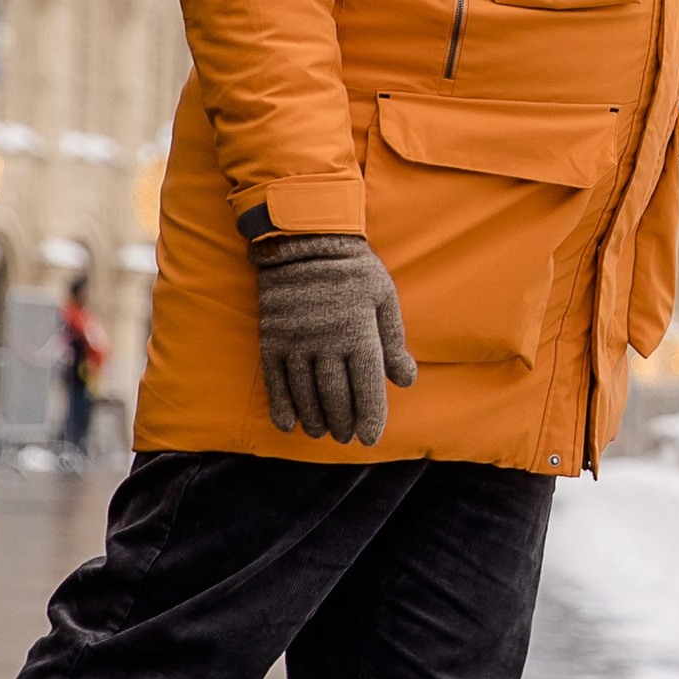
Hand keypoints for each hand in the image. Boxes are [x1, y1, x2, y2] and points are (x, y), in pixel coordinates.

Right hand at [251, 232, 415, 443]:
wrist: (304, 239)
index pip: (367, 386)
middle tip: (346, 436)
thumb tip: (406, 380)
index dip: (370, 417)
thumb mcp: (384, 297)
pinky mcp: (272, 338)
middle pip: (335, 396)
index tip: (370, 438)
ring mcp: (296, 341)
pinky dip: (281, 405)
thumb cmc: (353, 269)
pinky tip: (289, 424)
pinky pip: (275, 380)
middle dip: (343, 422)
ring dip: (315, 418)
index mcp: (359, 332)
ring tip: (322, 432)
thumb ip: (393, 341)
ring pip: (305, 393)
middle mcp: (327, 342)